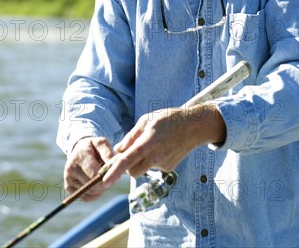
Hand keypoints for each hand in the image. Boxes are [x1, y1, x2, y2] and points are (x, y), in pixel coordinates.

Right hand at [63, 137, 114, 200]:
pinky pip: (84, 198)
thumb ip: (108, 154)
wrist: (79, 149)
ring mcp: (68, 178)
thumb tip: (116, 167)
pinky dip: (94, 195)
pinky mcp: (68, 187)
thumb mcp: (101, 143)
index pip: (94, 174)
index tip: (116, 177)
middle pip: (91, 186)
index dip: (106, 179)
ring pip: (89, 193)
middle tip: (112, 179)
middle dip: (104, 185)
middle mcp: (71, 168)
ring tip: (104, 180)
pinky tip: (98, 186)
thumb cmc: (93, 147)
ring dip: (100, 190)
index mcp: (81, 156)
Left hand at [102, 104, 224, 187]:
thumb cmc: (168, 118)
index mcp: (148, 142)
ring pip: (144, 170)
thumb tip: (119, 149)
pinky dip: (153, 160)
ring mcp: (163, 164)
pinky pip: (154, 167)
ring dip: (140, 162)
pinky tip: (162, 147)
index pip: (127, 160)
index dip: (114, 171)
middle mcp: (155, 156)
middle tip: (130, 151)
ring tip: (151, 144)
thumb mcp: (146, 120)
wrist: (194, 126)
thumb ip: (131, 136)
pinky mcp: (169, 168)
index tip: (104, 181)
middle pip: (133, 172)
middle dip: (127, 167)